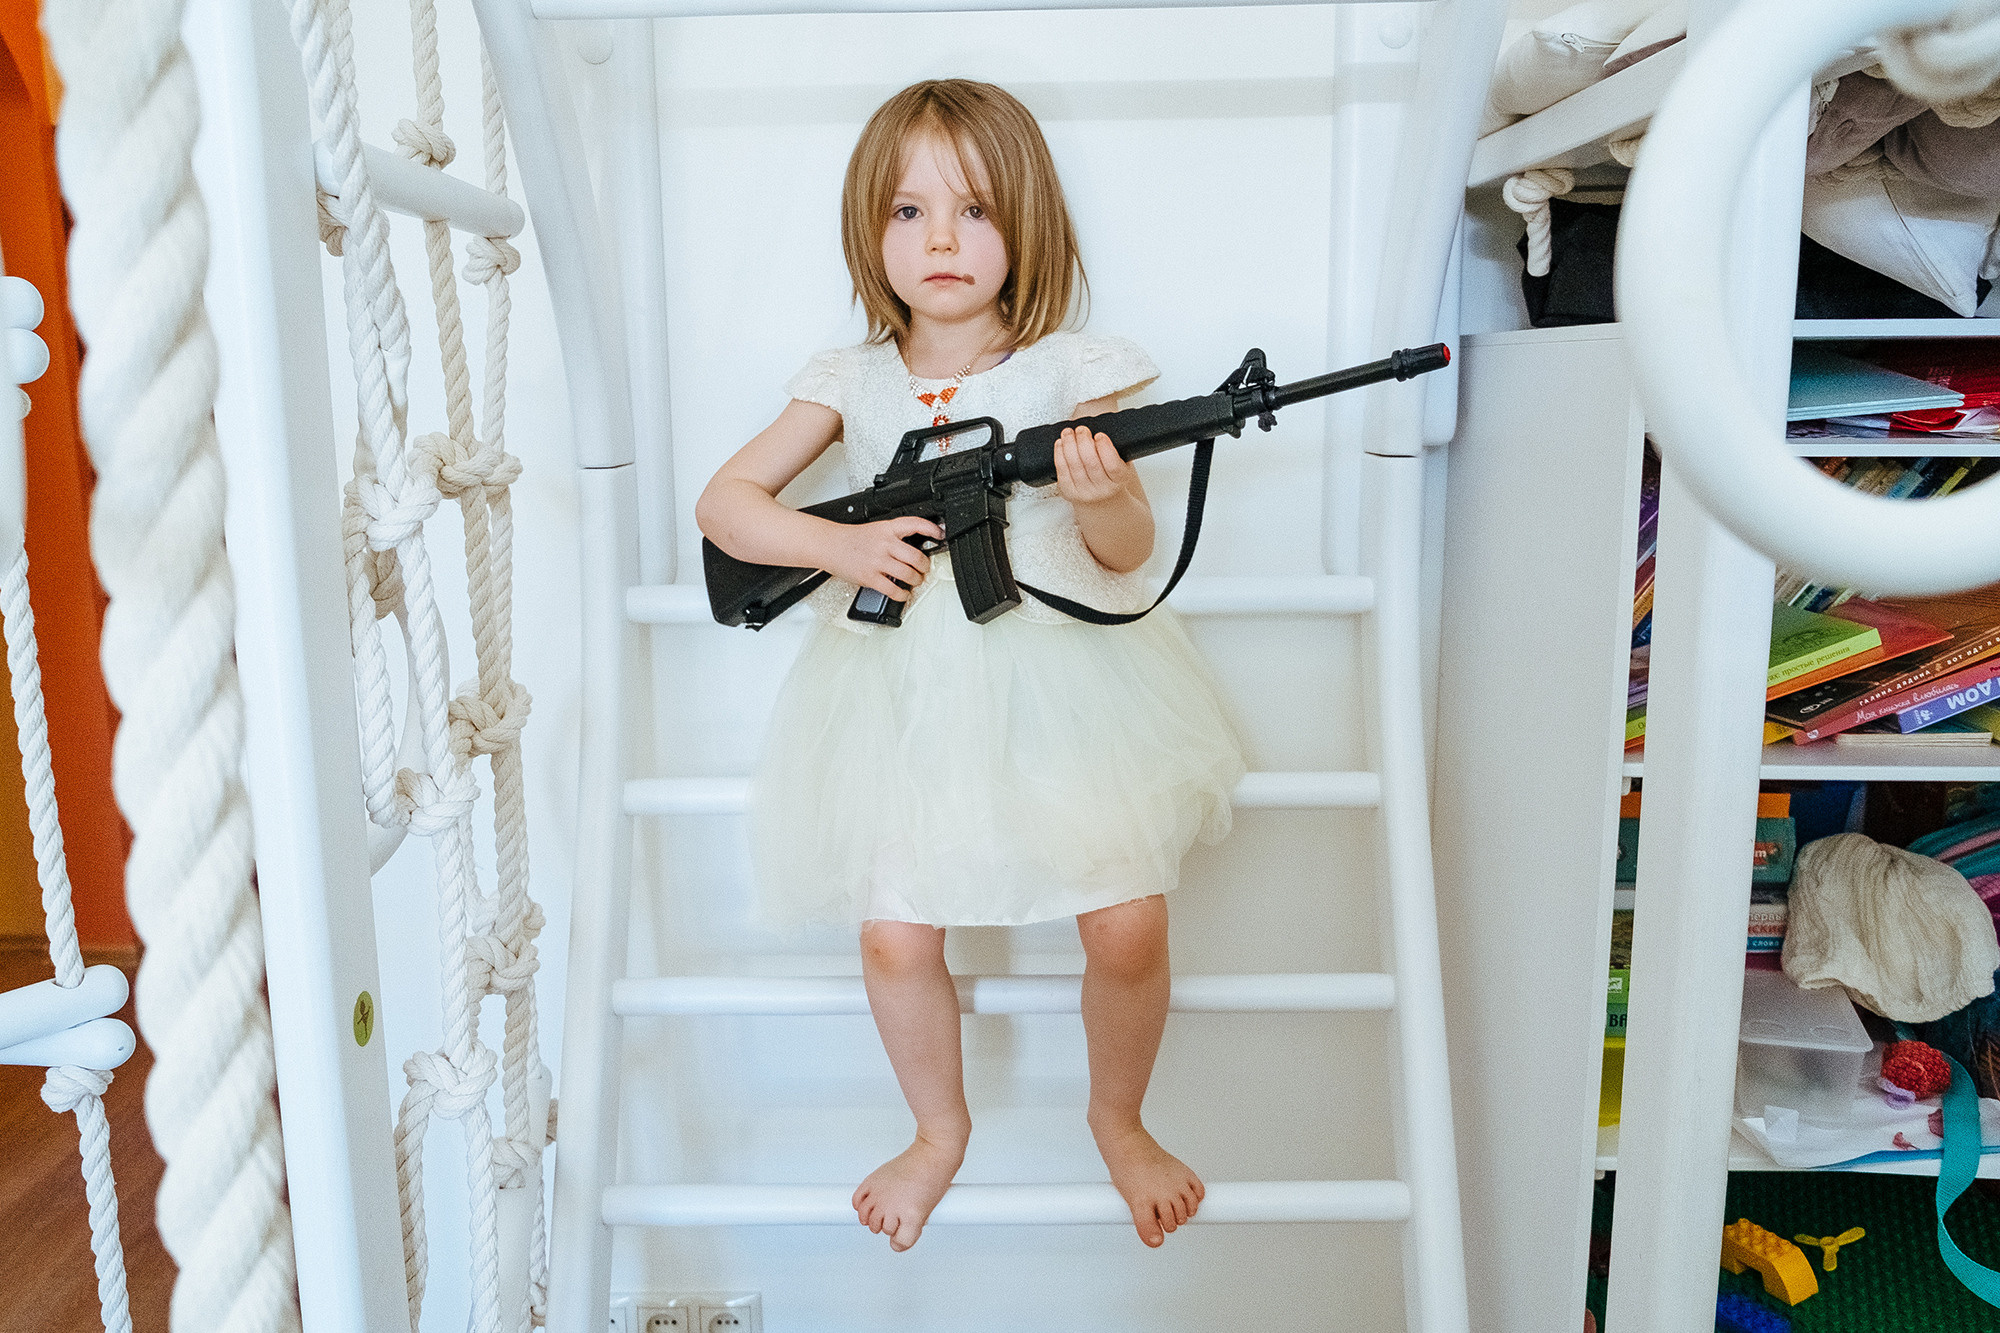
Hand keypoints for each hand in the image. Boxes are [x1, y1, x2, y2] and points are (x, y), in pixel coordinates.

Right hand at [822, 515, 942, 601]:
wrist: (829, 545)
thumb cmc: (851, 539)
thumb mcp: (876, 530)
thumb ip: (894, 537)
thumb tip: (914, 548)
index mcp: (887, 529)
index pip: (915, 524)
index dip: (931, 529)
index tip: (940, 534)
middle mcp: (884, 544)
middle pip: (916, 556)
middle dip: (925, 566)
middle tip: (925, 569)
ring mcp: (877, 561)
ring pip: (908, 574)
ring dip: (916, 580)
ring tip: (915, 581)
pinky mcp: (870, 577)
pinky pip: (893, 590)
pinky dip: (902, 594)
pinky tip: (903, 593)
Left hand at [1054, 426, 1133, 506]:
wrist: (1101, 501)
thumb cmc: (1110, 478)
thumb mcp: (1122, 465)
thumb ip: (1116, 449)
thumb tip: (1102, 425)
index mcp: (1118, 481)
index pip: (1112, 465)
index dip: (1105, 448)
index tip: (1099, 435)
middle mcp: (1102, 489)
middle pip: (1091, 463)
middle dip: (1084, 441)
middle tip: (1081, 429)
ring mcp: (1084, 492)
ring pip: (1074, 465)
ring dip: (1069, 444)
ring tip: (1068, 432)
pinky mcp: (1069, 492)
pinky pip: (1062, 471)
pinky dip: (1059, 454)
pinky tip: (1060, 443)